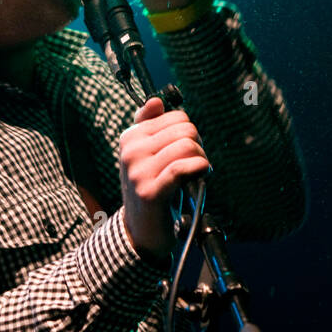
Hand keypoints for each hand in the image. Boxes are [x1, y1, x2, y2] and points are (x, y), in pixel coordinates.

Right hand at [119, 97, 208, 263]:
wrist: (141, 231)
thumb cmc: (152, 188)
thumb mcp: (147, 154)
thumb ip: (150, 126)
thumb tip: (156, 101)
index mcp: (131, 136)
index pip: (176, 116)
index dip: (189, 132)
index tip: (187, 151)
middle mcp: (131, 151)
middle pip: (185, 129)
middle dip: (198, 144)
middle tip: (194, 163)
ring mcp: (139, 171)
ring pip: (187, 145)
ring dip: (201, 159)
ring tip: (196, 172)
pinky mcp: (150, 191)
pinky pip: (182, 167)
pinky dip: (199, 168)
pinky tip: (201, 175)